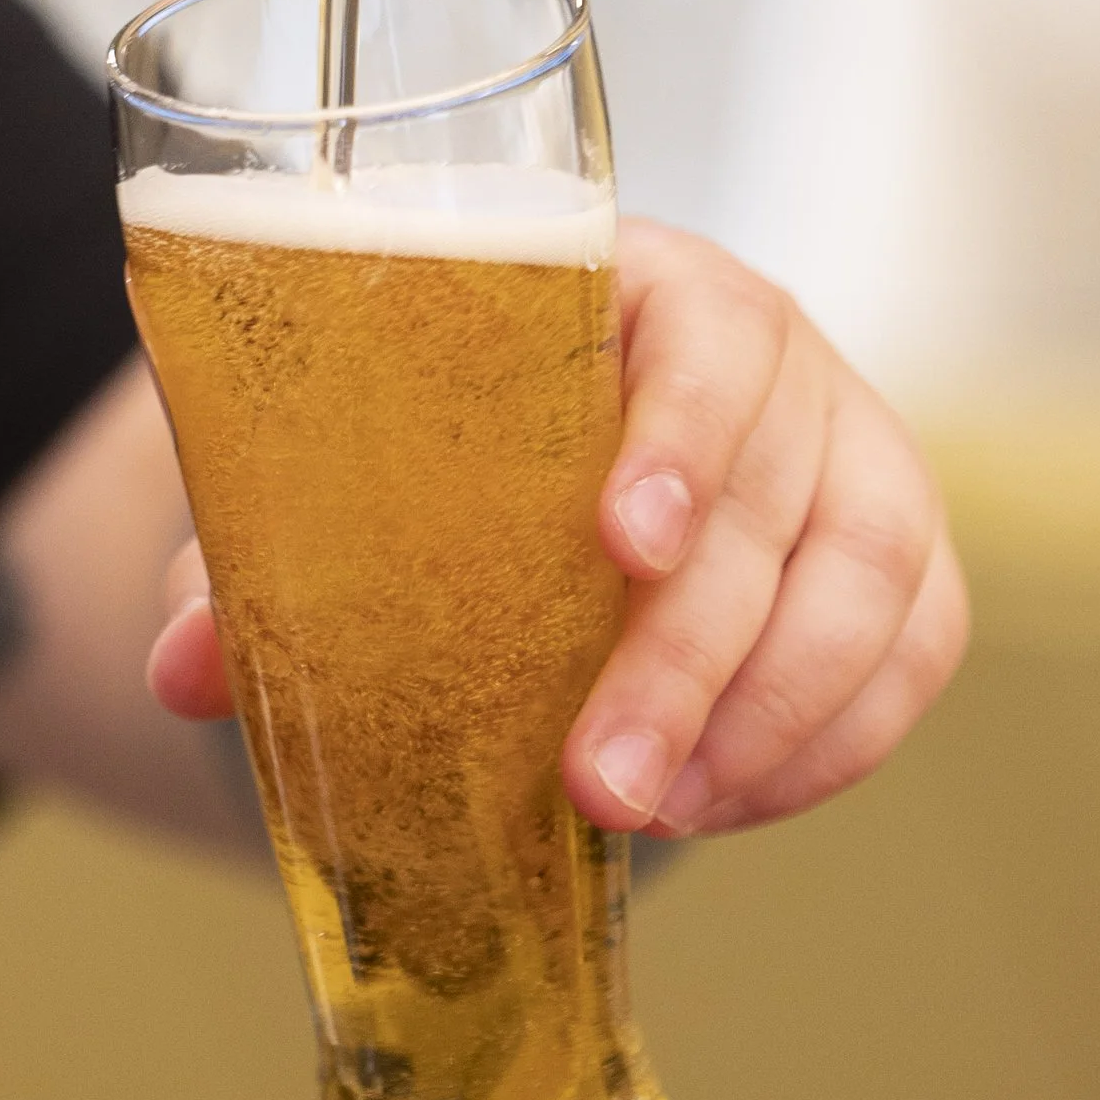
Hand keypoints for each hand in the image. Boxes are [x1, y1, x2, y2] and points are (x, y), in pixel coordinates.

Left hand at [147, 218, 965, 838]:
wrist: (544, 444)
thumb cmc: (447, 435)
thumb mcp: (349, 466)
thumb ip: (266, 551)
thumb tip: (184, 666)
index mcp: (641, 283)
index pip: (702, 334)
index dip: (680, 437)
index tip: (617, 544)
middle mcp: (773, 352)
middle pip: (777, 490)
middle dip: (692, 653)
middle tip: (601, 784)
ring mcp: (856, 445)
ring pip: (869, 575)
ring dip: (771, 715)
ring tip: (660, 816)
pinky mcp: (901, 549)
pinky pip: (915, 642)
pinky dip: (832, 738)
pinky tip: (729, 803)